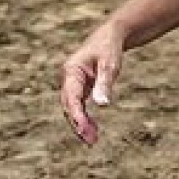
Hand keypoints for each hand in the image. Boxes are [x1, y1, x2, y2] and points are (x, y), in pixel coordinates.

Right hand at [59, 21, 125, 145]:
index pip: (71, 97)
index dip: (77, 115)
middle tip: (91, 141)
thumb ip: (105, 84)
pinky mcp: (79, 88)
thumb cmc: (109, 49)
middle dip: (78, 124)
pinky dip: (84, 118)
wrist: (110, 37)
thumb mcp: (110, 65)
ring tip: (93, 141)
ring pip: (72, 108)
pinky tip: (93, 130)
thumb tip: (102, 105)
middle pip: (68, 106)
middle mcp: (67, 78)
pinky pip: (78, 106)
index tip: (85, 130)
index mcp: (71, 71)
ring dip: (80, 124)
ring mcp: (72, 83)